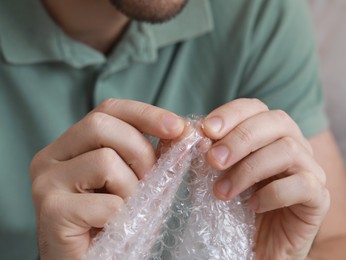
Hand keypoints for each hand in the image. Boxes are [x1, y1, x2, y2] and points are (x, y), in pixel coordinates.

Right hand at [30, 99, 184, 259]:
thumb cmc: (115, 224)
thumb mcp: (140, 183)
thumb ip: (155, 157)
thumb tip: (182, 132)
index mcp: (70, 146)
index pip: (108, 110)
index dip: (145, 113)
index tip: (177, 126)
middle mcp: (51, 157)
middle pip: (102, 125)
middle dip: (141, 151)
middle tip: (149, 181)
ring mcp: (46, 182)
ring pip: (106, 161)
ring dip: (132, 190)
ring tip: (126, 211)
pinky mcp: (52, 211)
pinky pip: (107, 202)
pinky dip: (123, 217)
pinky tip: (113, 228)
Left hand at [203, 98, 329, 258]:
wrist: (258, 245)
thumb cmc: (237, 205)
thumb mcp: (217, 175)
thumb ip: (209, 153)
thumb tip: (195, 134)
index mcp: (269, 133)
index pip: (255, 107)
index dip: (231, 114)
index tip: (206, 130)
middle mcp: (295, 144)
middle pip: (276, 122)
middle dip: (240, 138)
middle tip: (214, 160)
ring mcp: (311, 169)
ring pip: (288, 150)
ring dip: (249, 169)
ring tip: (223, 191)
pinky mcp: (318, 198)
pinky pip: (303, 185)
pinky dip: (273, 193)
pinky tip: (253, 205)